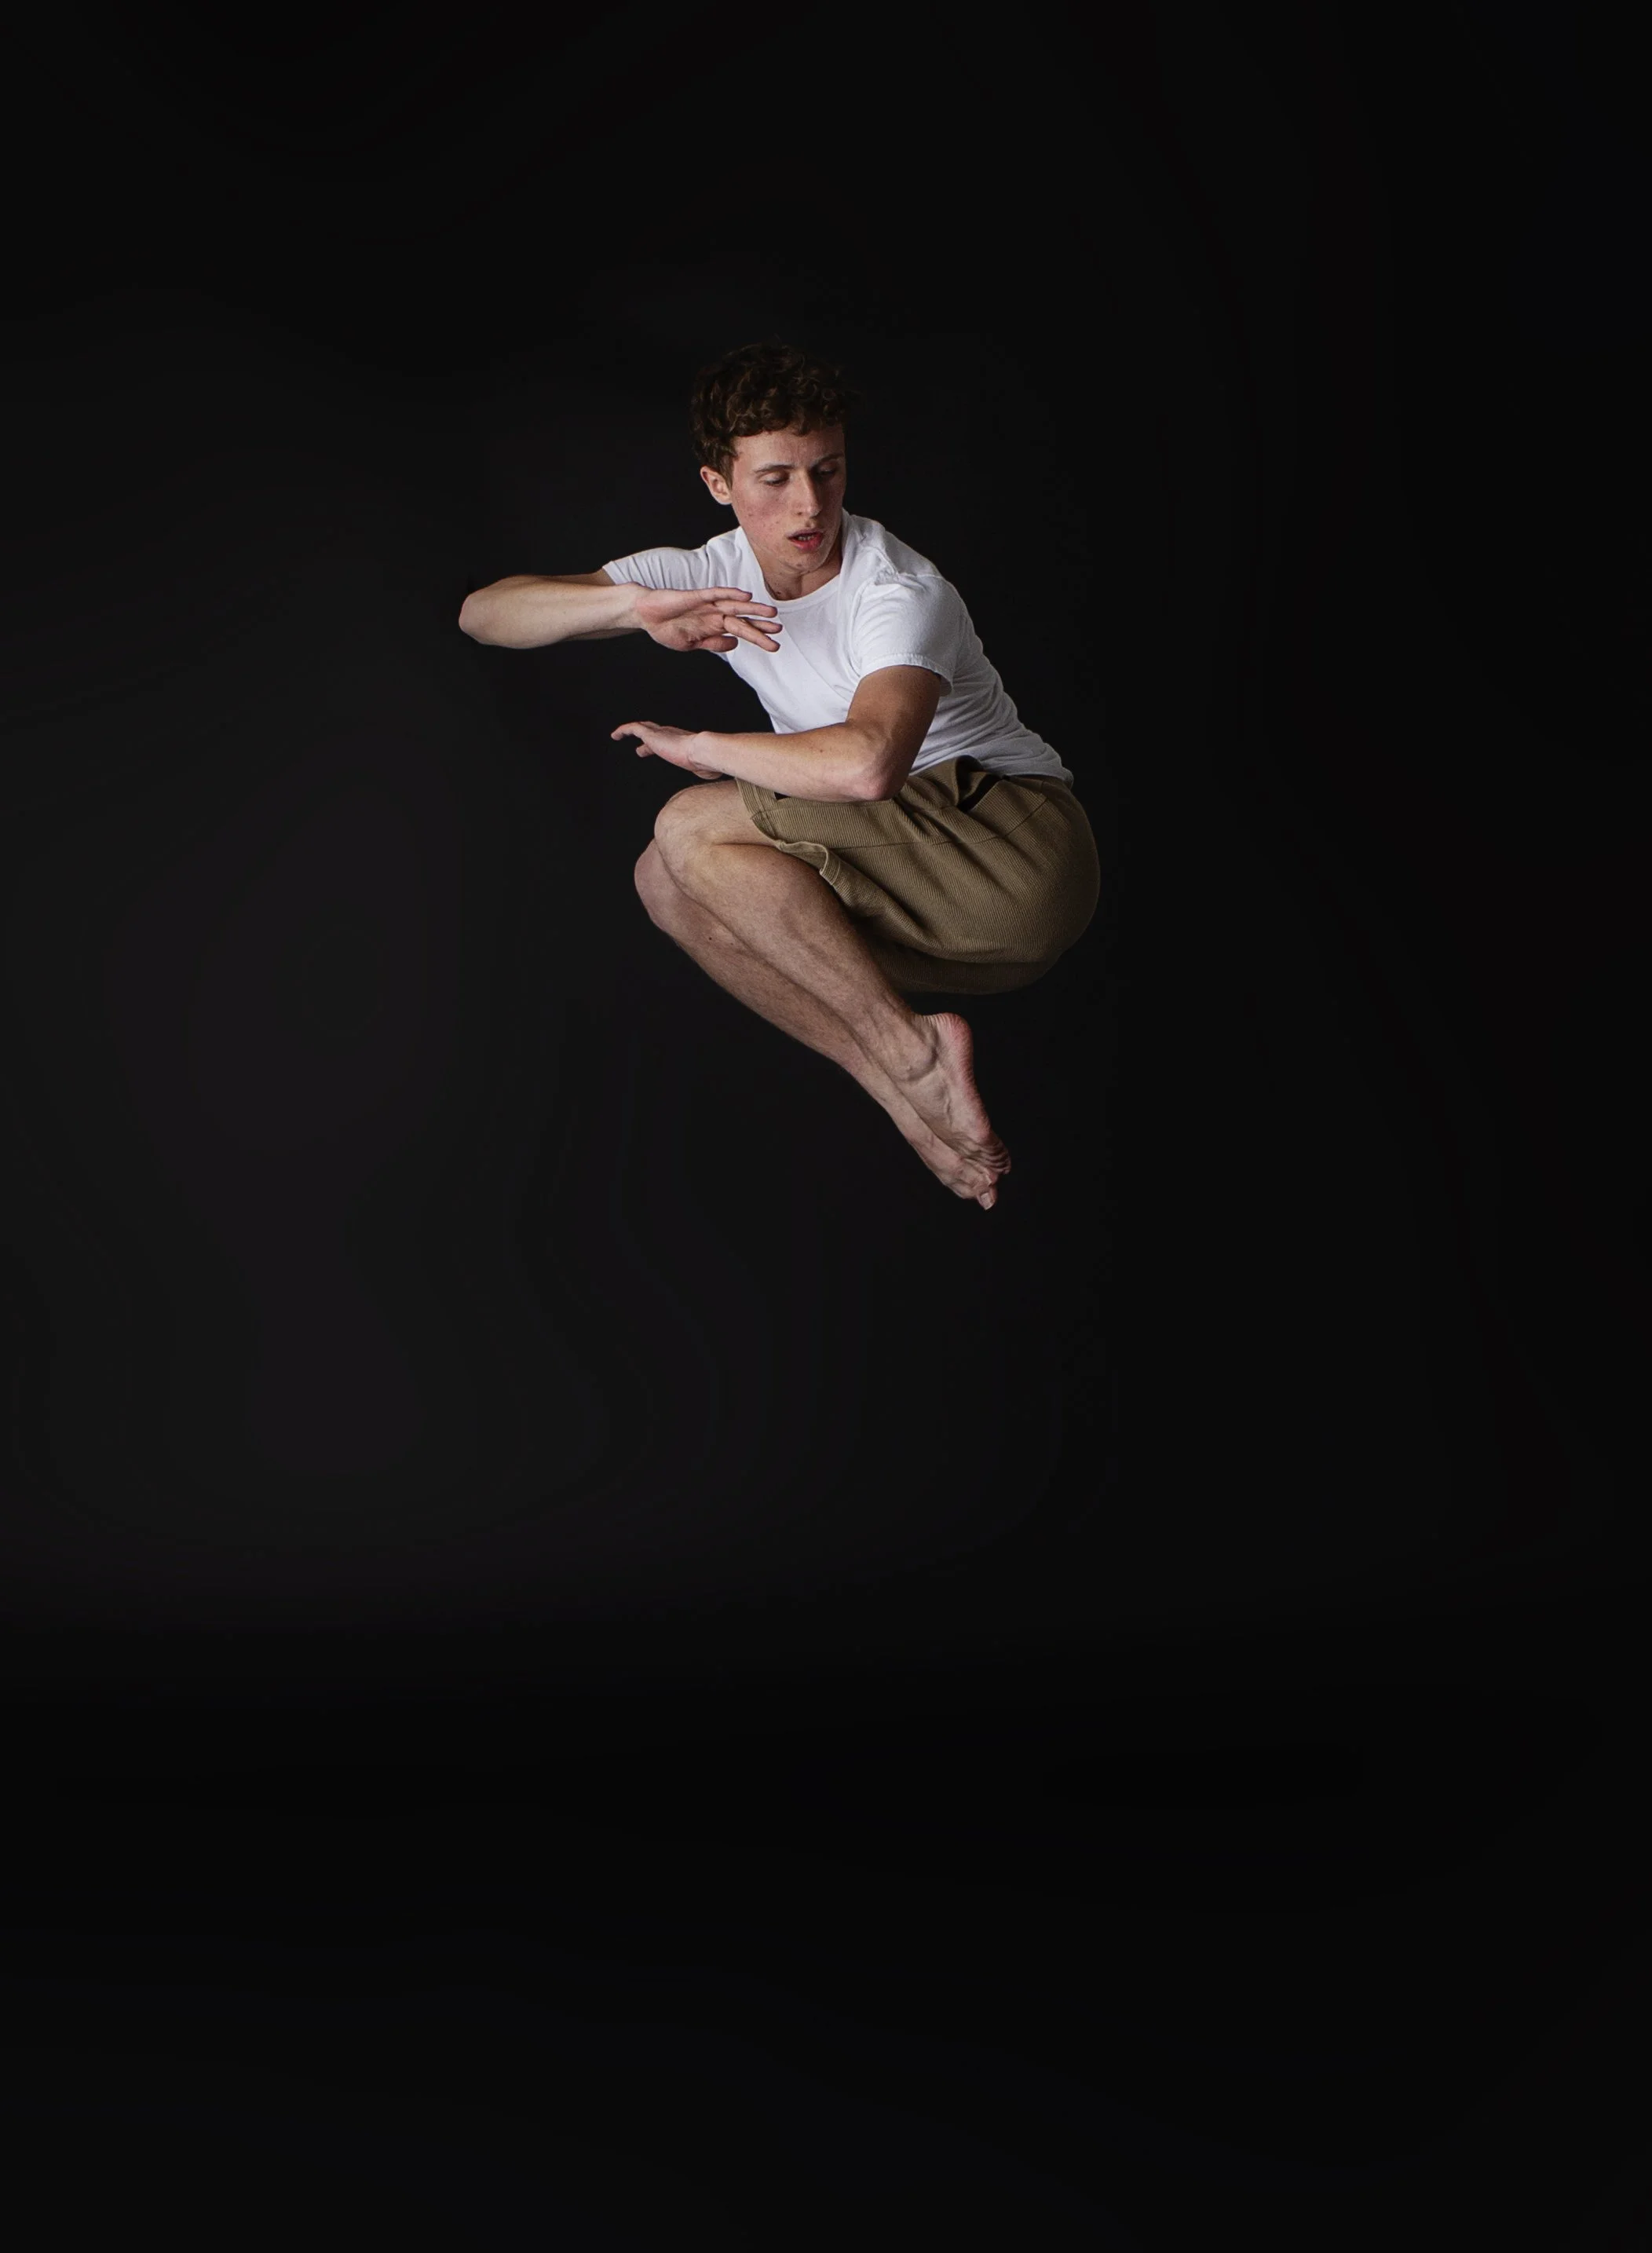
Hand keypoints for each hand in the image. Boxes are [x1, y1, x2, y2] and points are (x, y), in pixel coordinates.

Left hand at [611, 720, 724, 777]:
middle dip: (645, 737)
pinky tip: (615, 735)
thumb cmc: (705, 762)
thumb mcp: (703, 768)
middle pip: (653, 732)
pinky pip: (633, 728)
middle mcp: (671, 734)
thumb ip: (702, 769)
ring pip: (641, 728)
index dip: (658, 746)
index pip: (667, 741)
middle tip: (639, 748)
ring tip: (618, 735)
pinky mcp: (651, 735)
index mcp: (682, 742)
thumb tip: (709, 773)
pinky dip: (623, 730)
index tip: (651, 751)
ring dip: (629, 730)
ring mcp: (661, 733)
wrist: (702, 751)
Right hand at [632, 585, 780, 654]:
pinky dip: (730, 594)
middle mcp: (714, 614)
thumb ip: (714, 643)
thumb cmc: (667, 629)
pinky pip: (716, 594)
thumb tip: (735, 643)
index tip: (774, 646)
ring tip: (771, 613)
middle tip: (780, 630)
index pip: (741, 631)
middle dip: (761, 625)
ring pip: (735, 605)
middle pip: (743, 619)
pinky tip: (745, 596)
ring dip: (753, 609)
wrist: (646, 616)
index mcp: (714, 627)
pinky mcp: (696, 597)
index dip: (758, 637)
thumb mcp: (693, 644)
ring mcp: (707, 605)